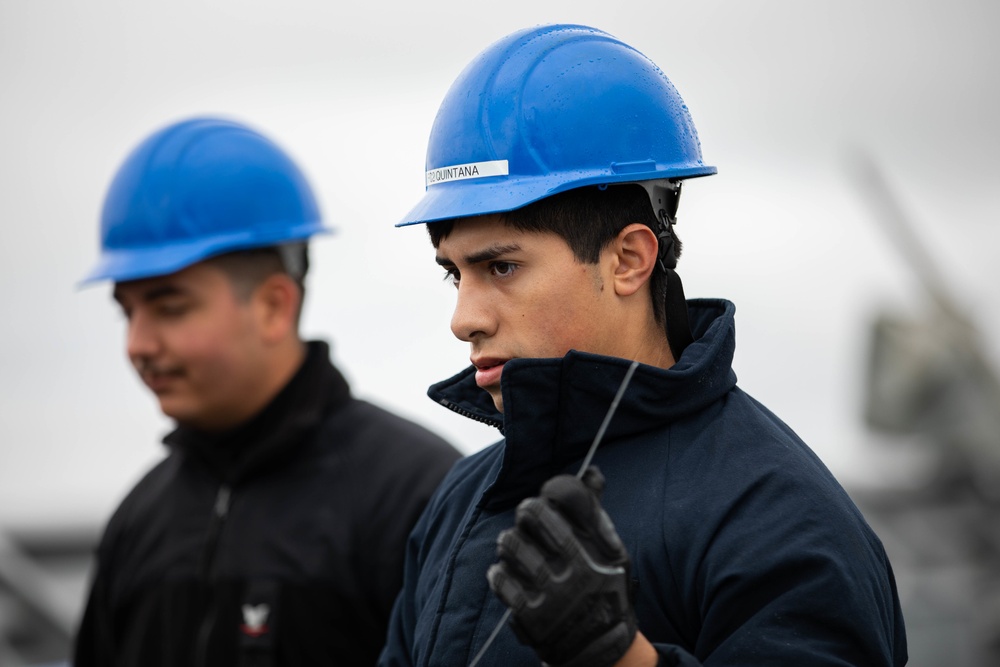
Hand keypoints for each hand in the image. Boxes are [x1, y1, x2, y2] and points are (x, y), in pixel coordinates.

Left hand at [487, 466, 636, 666]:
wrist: (600, 649)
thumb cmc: (604, 590)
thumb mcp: (613, 553)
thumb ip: (596, 513)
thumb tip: (591, 471)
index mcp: (594, 552)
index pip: (562, 503)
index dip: (549, 497)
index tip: (548, 502)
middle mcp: (573, 572)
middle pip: (531, 516)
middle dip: (527, 513)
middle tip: (529, 519)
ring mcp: (549, 594)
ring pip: (511, 544)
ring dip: (510, 541)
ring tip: (516, 545)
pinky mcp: (529, 616)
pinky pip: (500, 580)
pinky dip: (499, 572)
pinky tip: (507, 572)